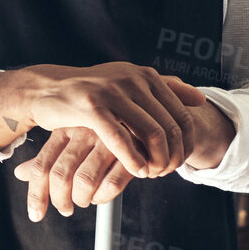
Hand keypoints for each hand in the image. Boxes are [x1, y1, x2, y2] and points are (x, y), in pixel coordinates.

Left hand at [14, 126, 135, 220]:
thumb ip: (49, 157)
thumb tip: (19, 174)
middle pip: (60, 176)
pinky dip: (104, 197)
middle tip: (65, 209)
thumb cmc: (103, 133)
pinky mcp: (131, 153)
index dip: (36, 195)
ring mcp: (108, 141)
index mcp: (65, 128)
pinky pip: (111, 185)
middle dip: (60, 201)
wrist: (146, 118)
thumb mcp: (72, 139)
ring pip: (84, 183)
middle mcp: (84, 133)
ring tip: (86, 199)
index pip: (42, 166)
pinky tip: (104, 194)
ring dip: (82, 199)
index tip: (36, 215)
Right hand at [23, 62, 205, 173]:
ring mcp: (112, 92)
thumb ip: (165, 88)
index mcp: (146, 76)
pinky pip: (121, 139)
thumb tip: (200, 98)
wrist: (48, 89)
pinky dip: (133, 159)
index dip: (186, 144)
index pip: (183, 115)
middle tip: (165, 173)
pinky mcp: (91, 108)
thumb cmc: (91, 93)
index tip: (179, 162)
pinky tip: (136, 171)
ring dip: (156, 161)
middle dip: (173, 156)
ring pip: (152, 133)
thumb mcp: (130, 84)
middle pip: (171, 127)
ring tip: (151, 174)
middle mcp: (132, 80)